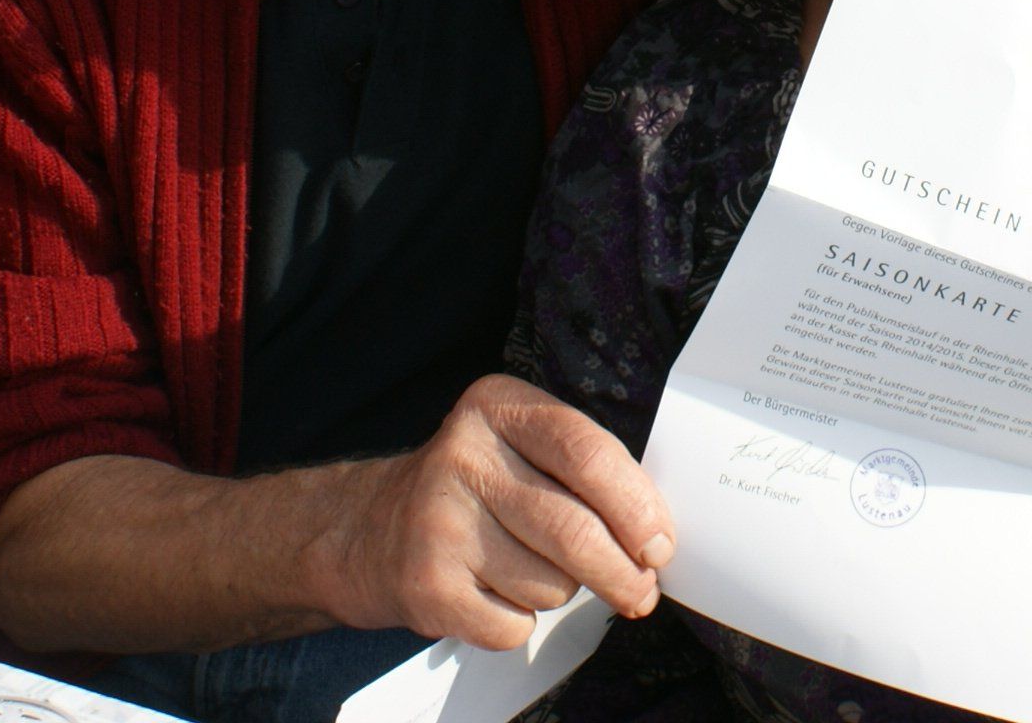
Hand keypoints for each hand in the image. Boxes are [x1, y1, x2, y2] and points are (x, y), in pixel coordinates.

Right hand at [319, 376, 674, 648]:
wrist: (371, 530)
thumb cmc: (476, 489)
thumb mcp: (521, 447)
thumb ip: (586, 472)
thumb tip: (655, 540)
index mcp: (498, 406)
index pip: (587, 452)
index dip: (637, 506)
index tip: (661, 545)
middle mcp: (463, 455)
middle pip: (574, 528)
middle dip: (622, 572)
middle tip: (641, 591)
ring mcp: (439, 521)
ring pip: (550, 582)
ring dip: (561, 590)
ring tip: (528, 568)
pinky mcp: (426, 584)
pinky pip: (514, 624)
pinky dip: (521, 621)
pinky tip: (494, 592)